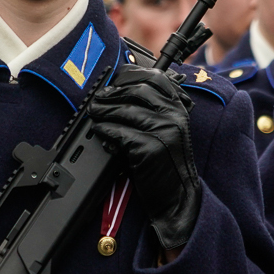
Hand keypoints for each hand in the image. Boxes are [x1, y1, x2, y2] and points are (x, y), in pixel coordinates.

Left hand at [87, 66, 200, 252]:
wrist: (178, 197)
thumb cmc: (167, 164)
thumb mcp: (168, 132)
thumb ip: (155, 112)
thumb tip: (123, 93)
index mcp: (180, 109)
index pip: (156, 79)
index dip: (132, 77)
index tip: (115, 81)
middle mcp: (175, 117)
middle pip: (138, 91)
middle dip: (113, 93)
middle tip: (98, 99)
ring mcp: (164, 131)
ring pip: (127, 111)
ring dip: (104, 111)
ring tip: (93, 112)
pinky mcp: (150, 148)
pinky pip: (121, 133)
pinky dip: (106, 130)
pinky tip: (100, 131)